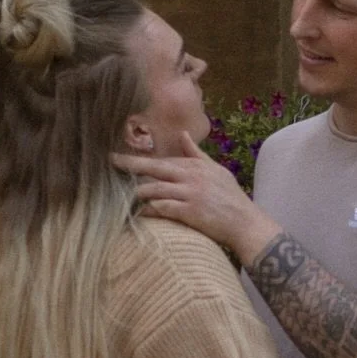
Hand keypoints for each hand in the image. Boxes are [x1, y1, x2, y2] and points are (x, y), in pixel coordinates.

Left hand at [111, 131, 279, 264]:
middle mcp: (191, 176)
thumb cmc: (231, 197)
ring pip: (155, 189)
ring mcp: (190, 193)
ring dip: (137, 192)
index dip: (141, 159)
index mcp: (195, 165)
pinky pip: (163, 208)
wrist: (245, 223)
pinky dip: (149, 210)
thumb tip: (182, 134)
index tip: (121, 157)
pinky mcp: (190, 212)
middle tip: (111, 161)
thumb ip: (196, 154)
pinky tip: (138, 212)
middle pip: (154, 167)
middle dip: (130, 164)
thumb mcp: (216, 170)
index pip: (163, 160)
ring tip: (119, 194)